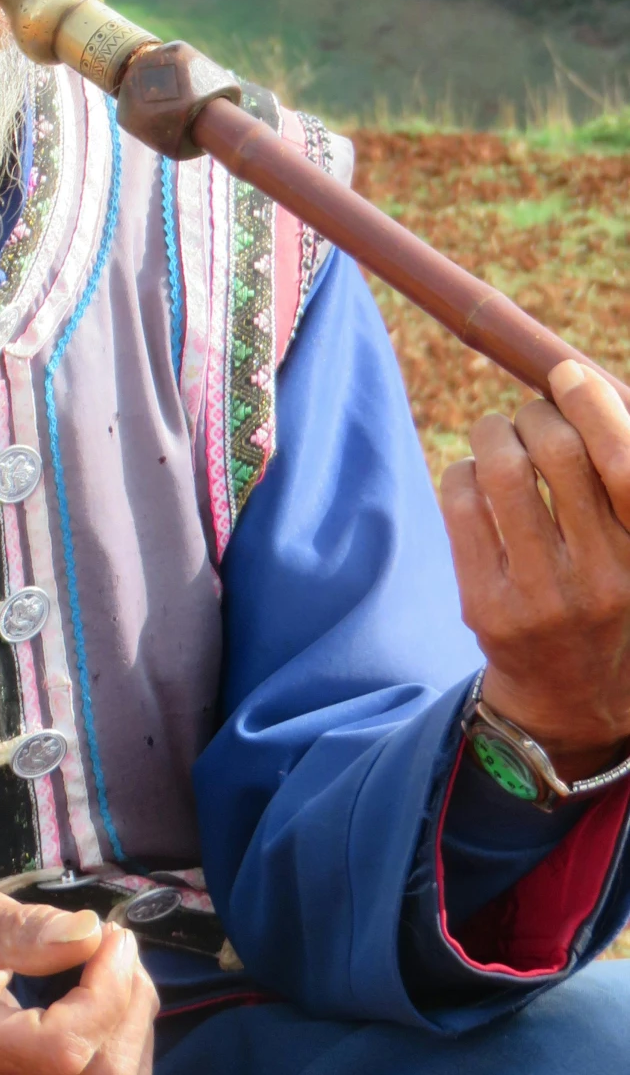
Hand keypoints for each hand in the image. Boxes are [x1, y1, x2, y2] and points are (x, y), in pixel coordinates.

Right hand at [0, 878, 156, 1074]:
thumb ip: (26, 929)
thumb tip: (92, 936)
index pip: (65, 1049)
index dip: (108, 993)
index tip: (110, 937)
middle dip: (128, 1001)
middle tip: (112, 942)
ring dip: (127, 1021)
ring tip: (100, 964)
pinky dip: (112, 1043)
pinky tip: (89, 1000)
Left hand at [441, 359, 629, 776]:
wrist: (571, 701)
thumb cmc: (607, 600)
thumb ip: (617, 486)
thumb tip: (581, 386)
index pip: (626, 466)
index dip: (595, 406)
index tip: (566, 372)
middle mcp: (602, 578)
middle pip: (558, 453)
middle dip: (534, 413)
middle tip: (529, 414)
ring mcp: (542, 595)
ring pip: (501, 471)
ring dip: (491, 432)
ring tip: (496, 435)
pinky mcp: (487, 606)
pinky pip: (461, 503)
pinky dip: (463, 471)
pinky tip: (474, 479)